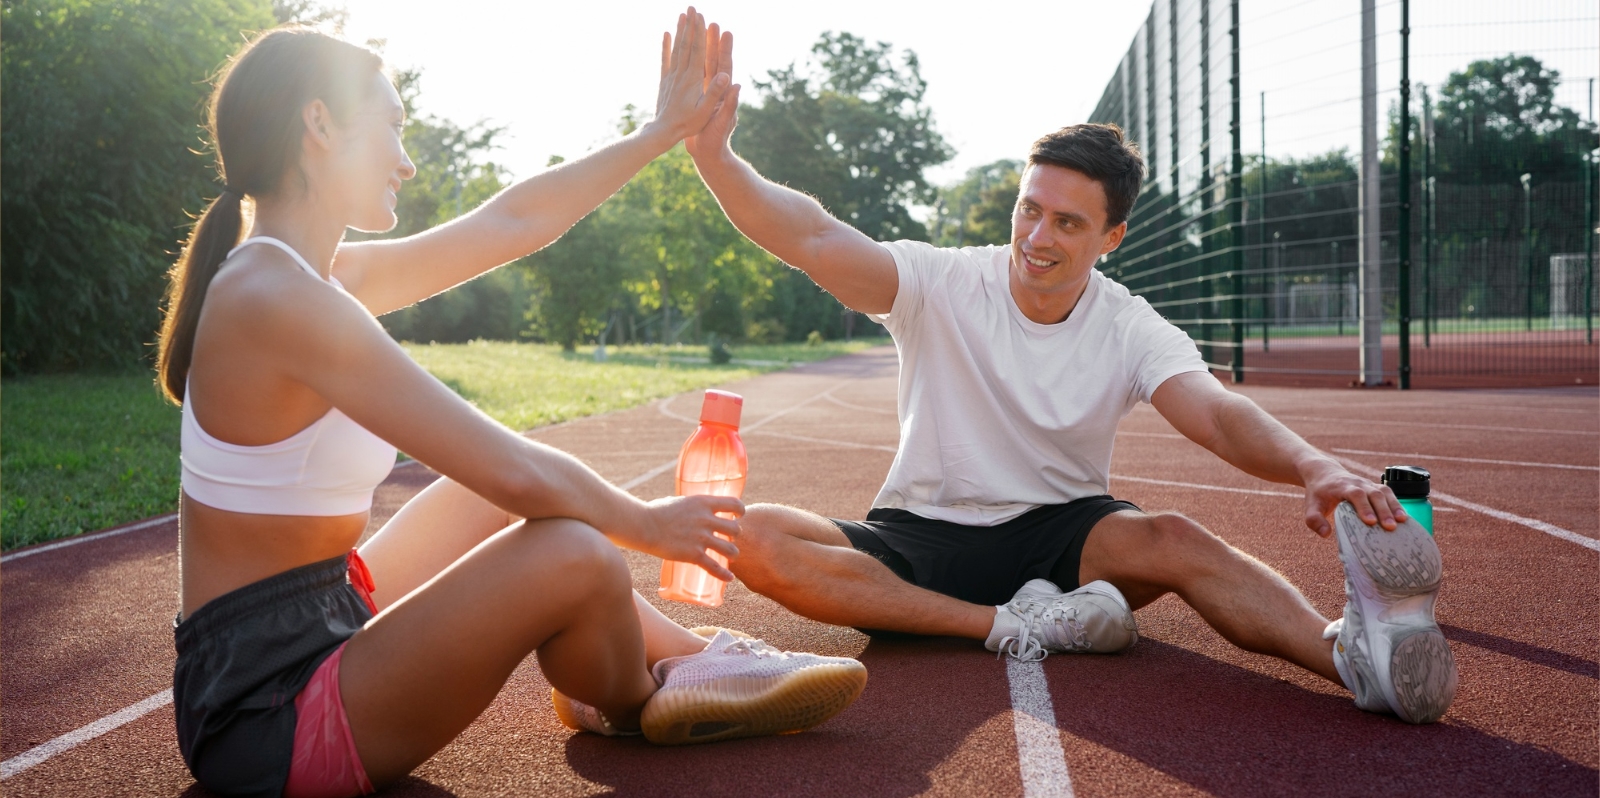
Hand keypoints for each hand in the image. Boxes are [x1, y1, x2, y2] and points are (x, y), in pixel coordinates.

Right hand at [634, 494, 742, 580]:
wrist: (643, 525)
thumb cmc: (656, 511)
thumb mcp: (680, 501)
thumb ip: (693, 507)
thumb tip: (696, 510)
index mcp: (703, 503)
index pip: (734, 504)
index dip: (740, 510)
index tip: (738, 516)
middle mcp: (706, 520)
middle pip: (735, 529)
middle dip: (734, 535)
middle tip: (728, 538)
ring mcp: (701, 538)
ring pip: (730, 549)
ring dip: (733, 554)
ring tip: (730, 556)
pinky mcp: (693, 555)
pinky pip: (714, 567)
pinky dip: (724, 574)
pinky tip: (730, 578)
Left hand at [649, 8, 732, 144]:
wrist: (663, 131)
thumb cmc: (688, 124)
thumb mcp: (705, 111)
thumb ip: (715, 92)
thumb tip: (726, 75)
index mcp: (693, 79)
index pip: (698, 51)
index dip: (700, 33)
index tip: (701, 17)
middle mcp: (681, 73)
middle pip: (687, 44)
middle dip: (690, 25)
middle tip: (692, 8)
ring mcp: (671, 76)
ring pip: (676, 48)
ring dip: (680, 30)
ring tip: (682, 15)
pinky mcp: (665, 80)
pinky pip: (665, 59)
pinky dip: (665, 45)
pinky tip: (666, 34)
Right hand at [685, 25, 738, 160]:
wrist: (708, 154)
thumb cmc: (716, 141)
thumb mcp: (723, 123)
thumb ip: (730, 105)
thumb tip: (737, 86)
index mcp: (724, 93)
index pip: (725, 66)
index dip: (725, 49)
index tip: (725, 31)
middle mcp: (717, 89)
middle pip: (715, 60)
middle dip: (713, 41)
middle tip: (710, 21)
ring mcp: (707, 91)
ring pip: (703, 65)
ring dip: (701, 48)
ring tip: (698, 29)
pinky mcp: (698, 96)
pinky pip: (693, 75)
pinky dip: (689, 63)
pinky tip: (683, 52)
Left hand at [1301, 462, 1405, 536]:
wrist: (1324, 473)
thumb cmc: (1319, 493)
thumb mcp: (1311, 506)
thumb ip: (1314, 520)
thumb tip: (1326, 534)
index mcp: (1342, 486)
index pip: (1355, 494)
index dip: (1363, 506)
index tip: (1370, 521)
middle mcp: (1358, 483)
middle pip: (1374, 493)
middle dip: (1383, 510)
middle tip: (1390, 527)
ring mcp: (1368, 484)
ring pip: (1384, 492)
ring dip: (1394, 505)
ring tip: (1402, 521)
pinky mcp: (1375, 487)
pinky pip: (1389, 493)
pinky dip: (1397, 503)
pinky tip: (1404, 517)